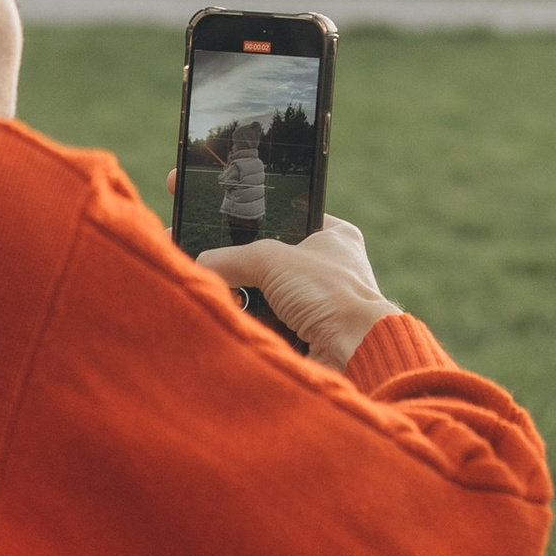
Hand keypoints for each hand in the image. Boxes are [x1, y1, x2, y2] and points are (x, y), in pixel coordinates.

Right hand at [199, 213, 396, 369]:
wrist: (356, 354)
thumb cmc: (331, 295)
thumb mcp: (271, 259)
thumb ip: (229, 256)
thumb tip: (199, 266)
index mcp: (330, 234)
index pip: (279, 215)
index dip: (245, 211)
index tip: (211, 202)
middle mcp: (323, 267)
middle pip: (263, 258)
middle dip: (234, 261)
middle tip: (199, 252)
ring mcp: (313, 303)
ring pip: (260, 293)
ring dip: (239, 295)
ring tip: (218, 291)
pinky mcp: (302, 334)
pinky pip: (264, 322)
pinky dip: (250, 322)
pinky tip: (236, 317)